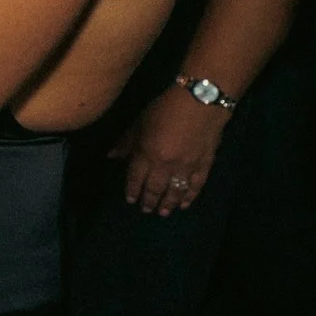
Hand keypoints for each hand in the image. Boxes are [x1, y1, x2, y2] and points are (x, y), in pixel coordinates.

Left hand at [112, 83, 228, 215]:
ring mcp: (186, 167)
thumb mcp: (139, 122)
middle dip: (149, 201)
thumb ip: (126, 142)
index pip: (136, 178)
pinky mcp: (204, 166)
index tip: (130, 200)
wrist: (200, 102)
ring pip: (175, 192)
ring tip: (163, 212)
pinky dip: (190, 197)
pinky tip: (185, 204)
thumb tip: (111, 157)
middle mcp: (165, 165)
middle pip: (155, 188)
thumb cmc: (164, 108)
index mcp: (146, 154)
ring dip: (168, 204)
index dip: (132, 190)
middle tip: (146, 210)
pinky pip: (195, 186)